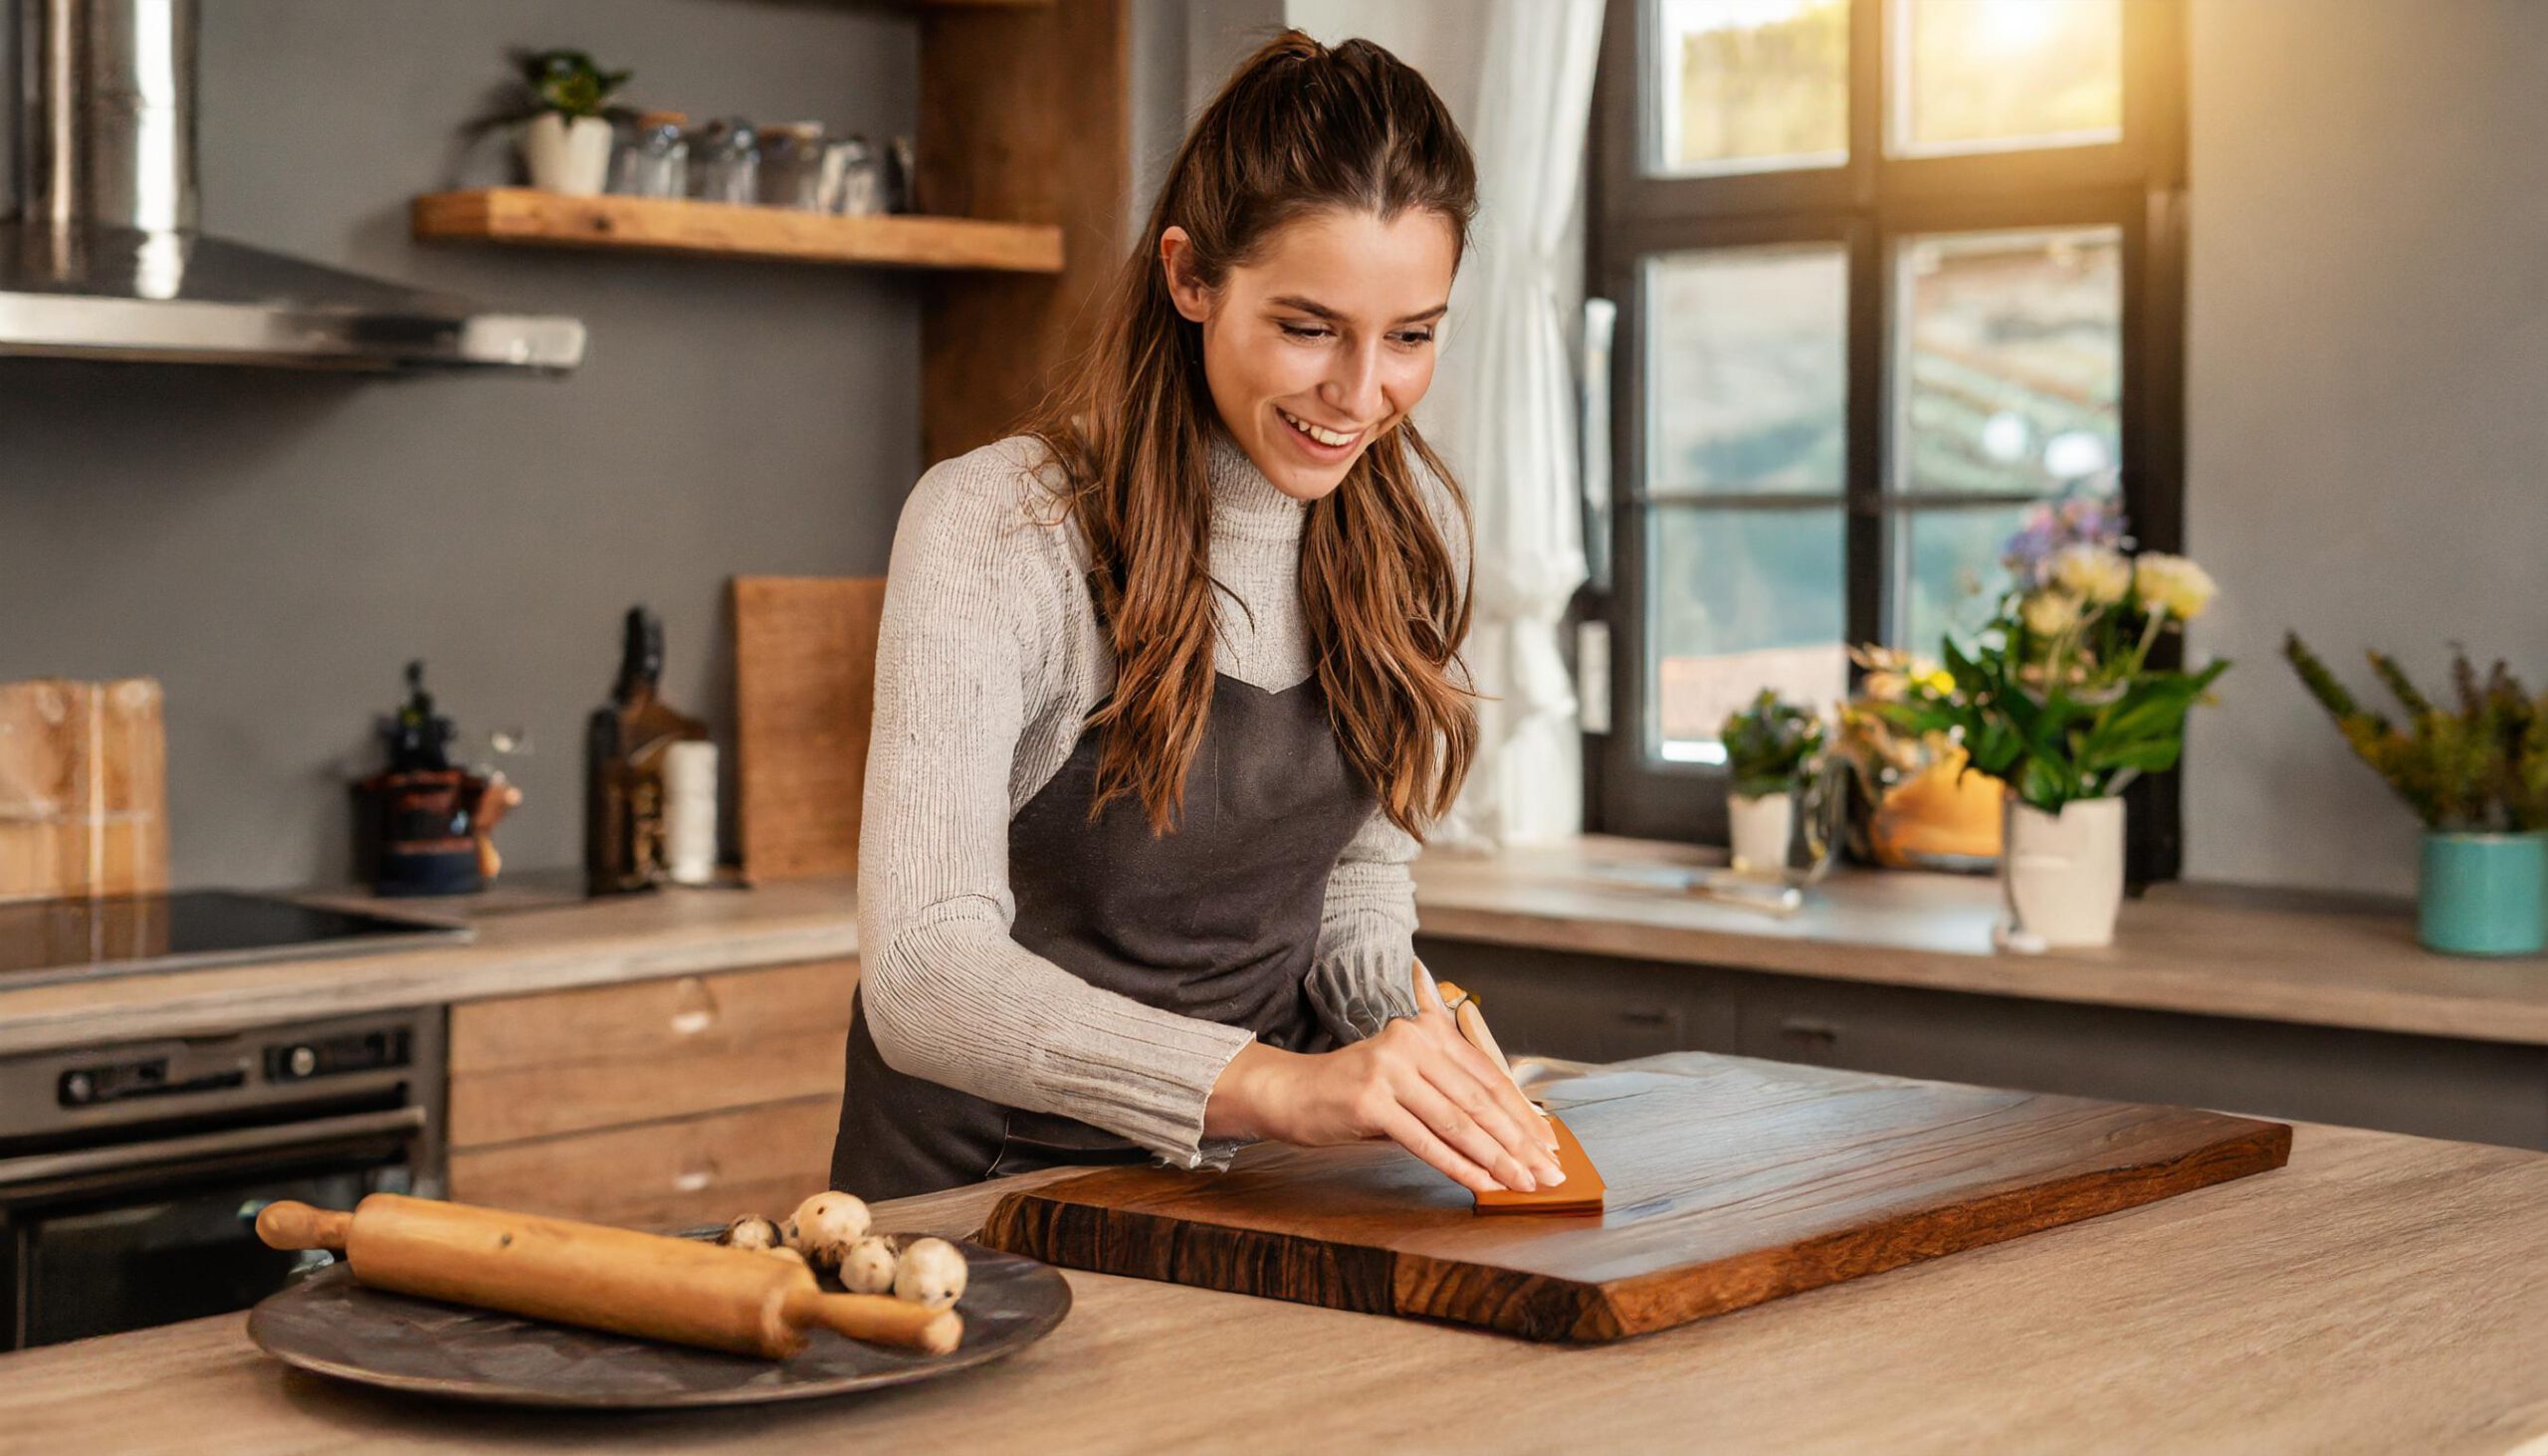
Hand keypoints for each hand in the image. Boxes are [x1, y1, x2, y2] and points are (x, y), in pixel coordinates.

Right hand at [1205, 965, 1560, 1195]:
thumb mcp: (1407, 1079)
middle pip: (1479, 1101)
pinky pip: (1427, 1142)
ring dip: (1497, 1160)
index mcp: (1427, 1031)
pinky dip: (1460, 1167)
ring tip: (1523, 1184)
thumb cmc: (1354, 1091)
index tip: (1549, 1146)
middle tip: (1549, 1173)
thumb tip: (1508, 1134)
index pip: (1488, 1077)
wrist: (1292, 1092)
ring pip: (1458, 1123)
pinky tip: (1483, 1185)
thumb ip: (1450, 1095)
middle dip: (1519, 1142)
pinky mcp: (1371, 1100)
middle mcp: (1412, 1042)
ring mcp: (1391, 1069)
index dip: (1522, 1115)